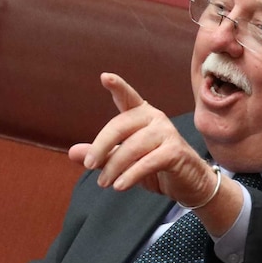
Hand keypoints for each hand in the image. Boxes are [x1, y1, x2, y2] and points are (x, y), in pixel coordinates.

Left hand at [68, 73, 220, 206]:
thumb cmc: (155, 168)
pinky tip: (120, 186)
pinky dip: (131, 175)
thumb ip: (101, 155)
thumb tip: (72, 152)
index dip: (117, 86)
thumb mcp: (123, 162)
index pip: (127, 97)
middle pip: (120, 126)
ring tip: (104, 183)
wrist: (189, 184)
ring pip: (132, 147)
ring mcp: (167, 133)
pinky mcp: (175, 151)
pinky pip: (147, 162)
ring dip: (114, 167)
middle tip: (89, 164)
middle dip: (101, 146)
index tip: (105, 77)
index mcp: (141, 115)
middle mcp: (155, 118)